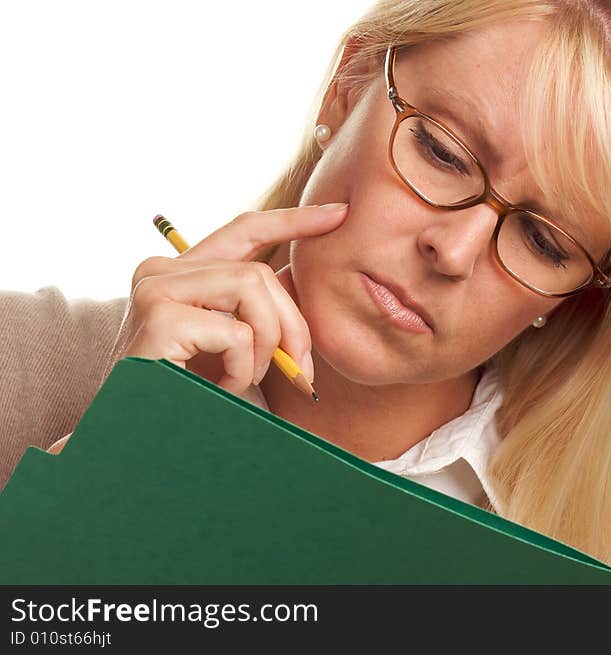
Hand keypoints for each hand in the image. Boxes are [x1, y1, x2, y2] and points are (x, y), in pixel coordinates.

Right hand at [102, 204, 347, 395]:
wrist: (135, 442)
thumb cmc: (190, 399)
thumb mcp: (231, 348)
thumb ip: (260, 314)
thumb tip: (306, 289)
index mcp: (181, 274)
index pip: (245, 231)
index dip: (295, 221)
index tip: (340, 214)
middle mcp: (161, 271)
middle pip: (260, 271)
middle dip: (293, 324)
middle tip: (299, 372)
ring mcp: (155, 288)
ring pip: (253, 287)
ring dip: (265, 346)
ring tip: (243, 379)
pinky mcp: (158, 316)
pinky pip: (237, 332)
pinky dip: (243, 369)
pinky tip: (220, 389)